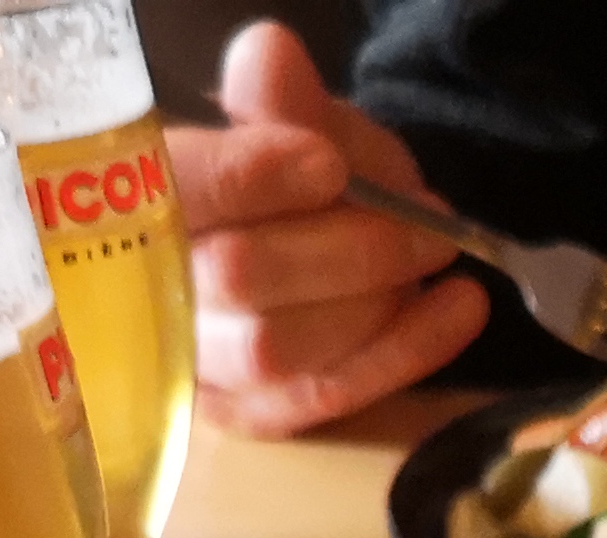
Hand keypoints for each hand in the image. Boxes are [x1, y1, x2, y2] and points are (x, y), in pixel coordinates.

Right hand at [164, 21, 491, 437]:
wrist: (313, 235)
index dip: (252, 178)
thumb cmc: (295, 172)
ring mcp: (201, 362)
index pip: (181, 189)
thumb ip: (283, 101)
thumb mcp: (299, 121)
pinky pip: (324, 396)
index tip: (327, 164)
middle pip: (235, 277)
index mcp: (146, 192)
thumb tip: (268, 55)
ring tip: (436, 253)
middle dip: (344, 247)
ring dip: (374, 301)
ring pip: (276, 349)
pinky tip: (460, 308)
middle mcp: (155, 287)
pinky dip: (404, 351)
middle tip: (421, 220)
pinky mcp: (252, 413)